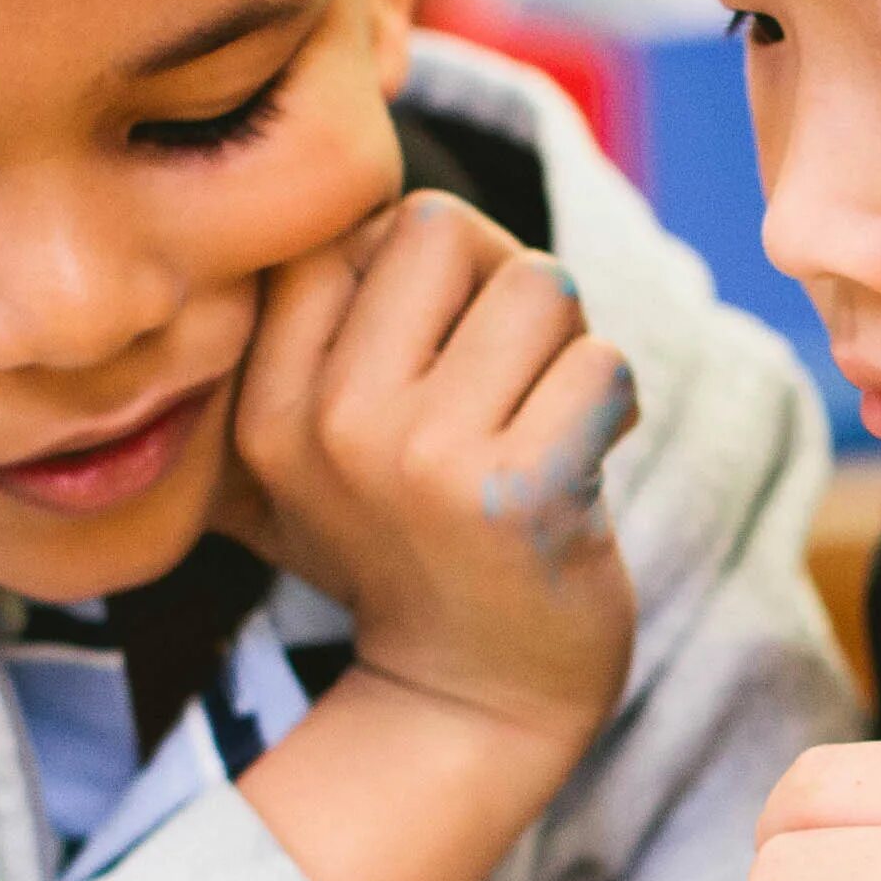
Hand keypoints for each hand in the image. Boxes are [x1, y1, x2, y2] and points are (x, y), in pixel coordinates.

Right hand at [222, 188, 638, 757]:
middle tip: (502, 384)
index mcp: (265, 404)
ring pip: (539, 285)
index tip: (434, 348)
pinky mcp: (521, 496)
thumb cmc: (413, 542)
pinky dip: (615, 406)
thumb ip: (319, 321)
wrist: (475, 699)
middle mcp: (329, 427)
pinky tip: (581, 468)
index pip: (347, 227)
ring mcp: (422, 462)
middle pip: (441, 229)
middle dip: (498, 285)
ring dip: (566, 347)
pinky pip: (603, 365)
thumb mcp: (316, 446)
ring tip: (540, 427)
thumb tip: (366, 180)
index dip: (420, 263)